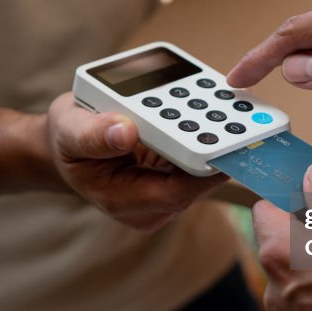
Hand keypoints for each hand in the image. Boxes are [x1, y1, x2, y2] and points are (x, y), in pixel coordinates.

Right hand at [46, 93, 224, 231]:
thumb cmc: (67, 140)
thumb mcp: (69, 131)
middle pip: (196, 180)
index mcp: (124, 201)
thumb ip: (93, 134)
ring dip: (218, 138)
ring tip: (239, 109)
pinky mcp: (175, 173)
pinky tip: (221, 106)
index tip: (224, 143)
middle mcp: (151, 204)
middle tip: (244, 120)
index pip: (176, 192)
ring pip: (202, 166)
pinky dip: (208, 132)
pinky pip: (198, 154)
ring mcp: (165, 190)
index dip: (202, 170)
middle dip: (217, 149)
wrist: (69, 144)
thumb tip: (125, 131)